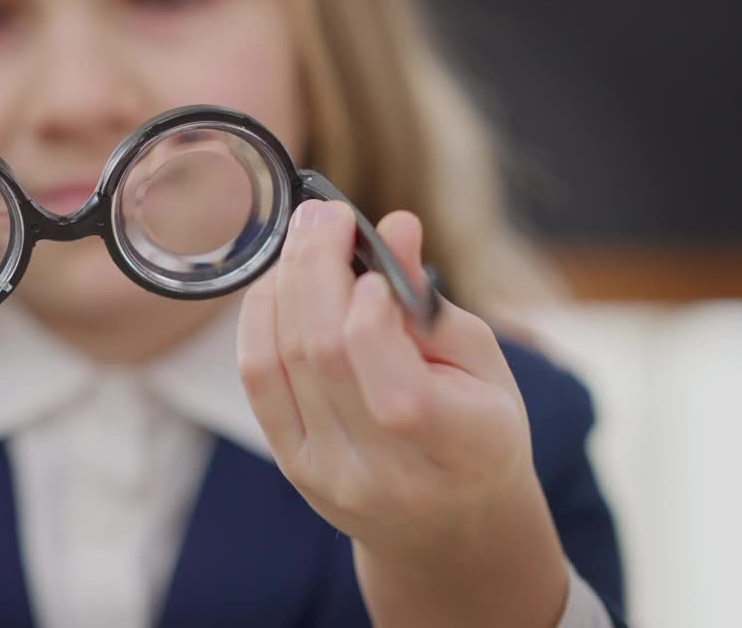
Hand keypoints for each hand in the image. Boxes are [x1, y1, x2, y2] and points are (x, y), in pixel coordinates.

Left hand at [237, 201, 567, 626]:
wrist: (445, 526)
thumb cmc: (477, 433)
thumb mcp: (484, 367)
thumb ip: (432, 303)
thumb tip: (393, 227)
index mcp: (459, 450)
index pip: (397, 391)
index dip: (373, 311)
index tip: (372, 255)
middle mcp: (384, 474)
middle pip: (322, 356)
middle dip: (315, 267)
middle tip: (323, 214)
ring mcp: (327, 474)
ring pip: (280, 360)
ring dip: (284, 283)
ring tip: (305, 237)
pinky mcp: (290, 463)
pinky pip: (257, 377)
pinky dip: (260, 317)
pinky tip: (277, 282)